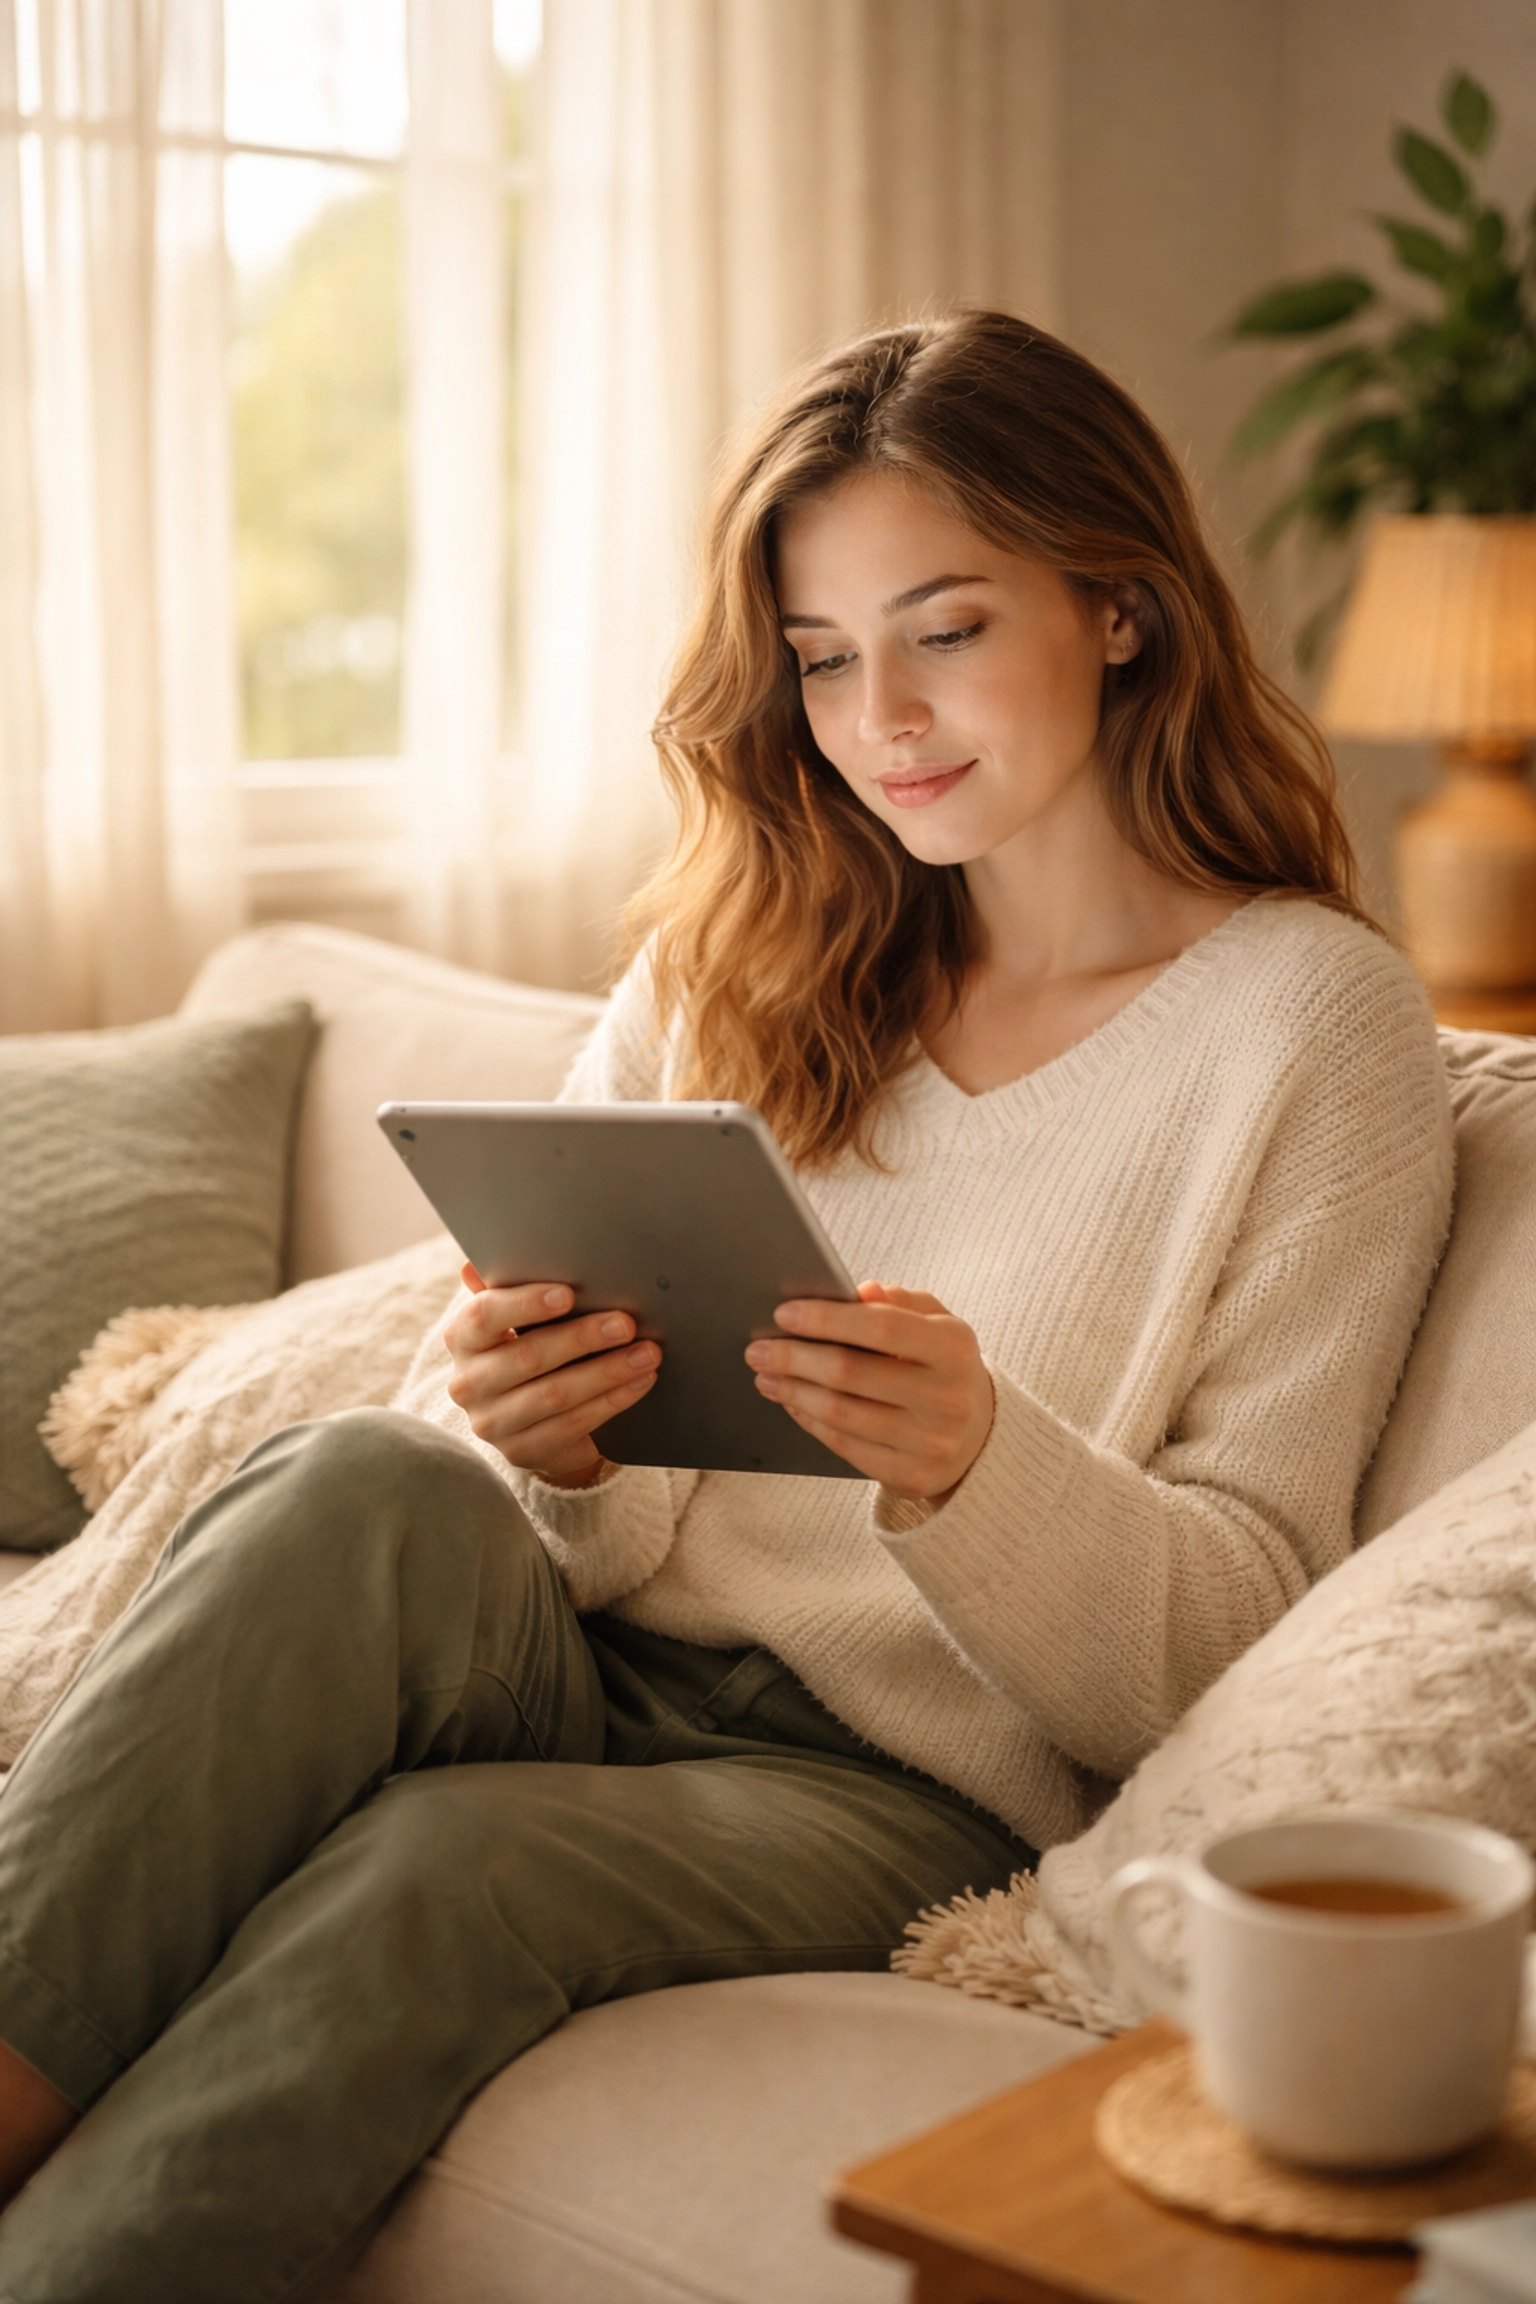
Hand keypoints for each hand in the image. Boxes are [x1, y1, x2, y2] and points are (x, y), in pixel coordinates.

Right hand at [444, 1266, 660, 1488]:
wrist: (531, 1421)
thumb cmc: (529, 1349)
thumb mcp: (517, 1318)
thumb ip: (508, 1287)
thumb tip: (479, 1260)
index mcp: (463, 1338)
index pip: (484, 1316)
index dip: (525, 1304)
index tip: (568, 1294)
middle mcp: (467, 1383)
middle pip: (528, 1357)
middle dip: (583, 1338)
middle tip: (627, 1323)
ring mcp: (491, 1423)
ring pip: (556, 1394)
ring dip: (608, 1372)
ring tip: (648, 1353)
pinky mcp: (520, 1451)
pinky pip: (572, 1424)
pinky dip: (612, 1401)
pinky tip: (640, 1383)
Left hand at [744, 1282, 993, 1501]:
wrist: (979, 1436)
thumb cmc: (943, 1367)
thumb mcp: (937, 1324)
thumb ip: (901, 1302)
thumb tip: (862, 1290)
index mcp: (954, 1349)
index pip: (881, 1327)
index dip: (827, 1319)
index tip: (784, 1313)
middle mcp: (946, 1398)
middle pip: (850, 1373)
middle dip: (794, 1358)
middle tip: (759, 1348)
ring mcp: (929, 1442)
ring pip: (840, 1413)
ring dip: (793, 1391)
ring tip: (766, 1374)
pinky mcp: (909, 1474)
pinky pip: (843, 1445)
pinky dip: (809, 1420)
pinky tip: (792, 1401)